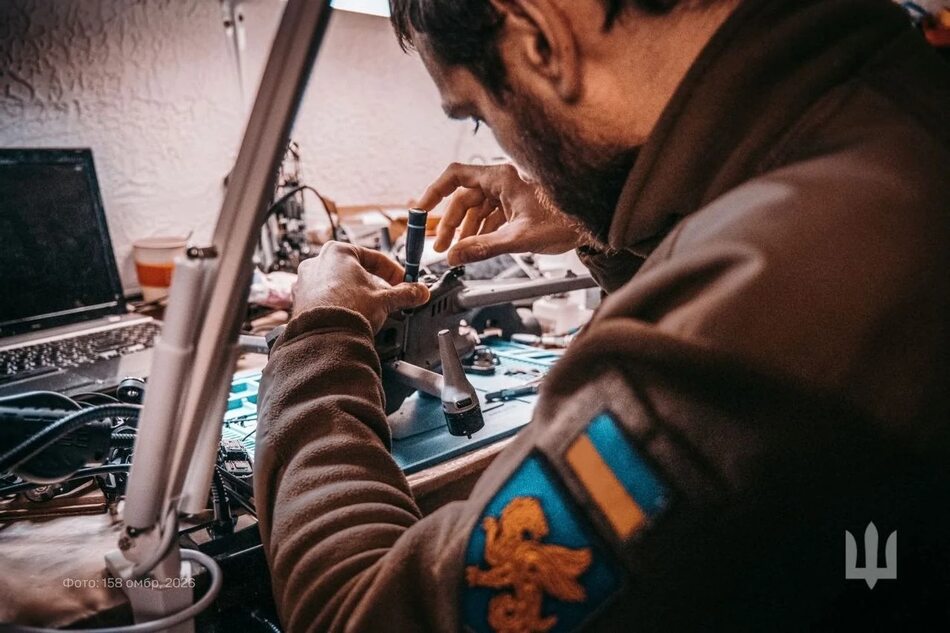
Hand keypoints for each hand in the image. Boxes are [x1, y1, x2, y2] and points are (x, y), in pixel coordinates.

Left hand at [293, 242, 429, 331]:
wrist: (324, 339)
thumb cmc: (347, 311)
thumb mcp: (384, 299)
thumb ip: (405, 293)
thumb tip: (420, 291)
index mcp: (337, 251)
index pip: (374, 258)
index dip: (394, 272)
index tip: (403, 282)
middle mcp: (317, 262)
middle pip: (355, 271)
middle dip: (375, 285)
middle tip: (389, 298)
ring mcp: (305, 282)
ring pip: (339, 285)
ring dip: (356, 295)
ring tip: (370, 310)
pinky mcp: (300, 301)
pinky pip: (325, 298)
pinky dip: (339, 305)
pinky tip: (350, 317)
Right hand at [417, 163, 586, 265]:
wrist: (593, 224)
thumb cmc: (565, 222)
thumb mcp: (519, 238)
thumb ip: (483, 247)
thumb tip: (455, 256)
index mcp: (501, 178)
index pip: (455, 176)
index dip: (434, 191)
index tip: (420, 209)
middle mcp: (503, 182)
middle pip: (464, 198)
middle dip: (450, 223)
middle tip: (442, 246)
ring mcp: (510, 194)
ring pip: (476, 209)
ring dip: (464, 229)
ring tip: (455, 250)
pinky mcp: (517, 206)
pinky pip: (490, 216)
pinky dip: (480, 231)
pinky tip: (476, 246)